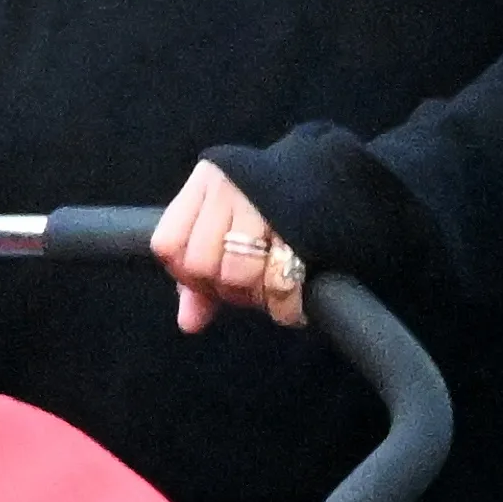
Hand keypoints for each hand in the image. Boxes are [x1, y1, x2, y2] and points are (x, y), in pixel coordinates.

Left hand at [151, 160, 305, 333]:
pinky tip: (289, 301)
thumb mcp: (225, 224)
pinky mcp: (299, 228)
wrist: (336, 178)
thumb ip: (198, 273)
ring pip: (236, 274)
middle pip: (200, 264)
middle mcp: (228, 188)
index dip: (185, 274)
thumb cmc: (270, 207)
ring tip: (267, 286)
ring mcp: (263, 204)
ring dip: (253, 295)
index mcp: (205, 182)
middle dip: (222, 287)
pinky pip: (277, 284)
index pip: (167, 244)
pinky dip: (283, 306)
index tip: (207, 279)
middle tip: (245, 285)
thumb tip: (188, 323)